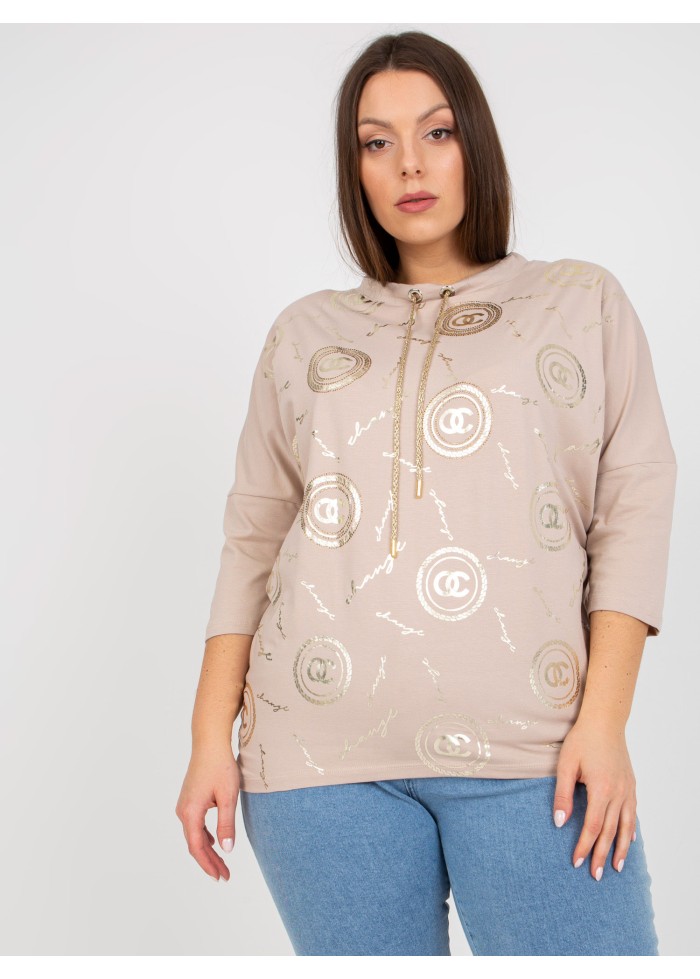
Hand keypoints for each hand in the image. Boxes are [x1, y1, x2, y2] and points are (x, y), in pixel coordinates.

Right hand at [175, 743, 239, 880]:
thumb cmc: (220, 766)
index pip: (197, 847)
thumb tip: (227, 850)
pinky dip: (205, 837)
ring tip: (222, 864)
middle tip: (225, 876)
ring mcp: (184, 804)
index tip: (220, 877)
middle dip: (210, 861)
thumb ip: (226, 824)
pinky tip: (214, 841)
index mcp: (190, 812)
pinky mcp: (189, 799)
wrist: (209, 742)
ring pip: (195, 835)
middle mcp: (183, 811)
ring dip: (208, 850)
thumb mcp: (227, 797)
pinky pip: (195, 825)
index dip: (208, 865)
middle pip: (195, 844)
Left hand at [552, 713, 636, 879]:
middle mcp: (618, 793)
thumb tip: (559, 823)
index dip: (584, 846)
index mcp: (601, 789)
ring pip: (626, 826)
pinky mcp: (631, 784)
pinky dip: (630, 830)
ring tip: (616, 867)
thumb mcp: (566, 765)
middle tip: (596, 876)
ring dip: (620, 848)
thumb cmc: (581, 740)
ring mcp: (627, 789)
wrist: (605, 721)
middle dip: (601, 854)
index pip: (592, 826)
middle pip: (610, 831)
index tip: (577, 862)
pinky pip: (633, 813)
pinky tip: (628, 841)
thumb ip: (563, 795)